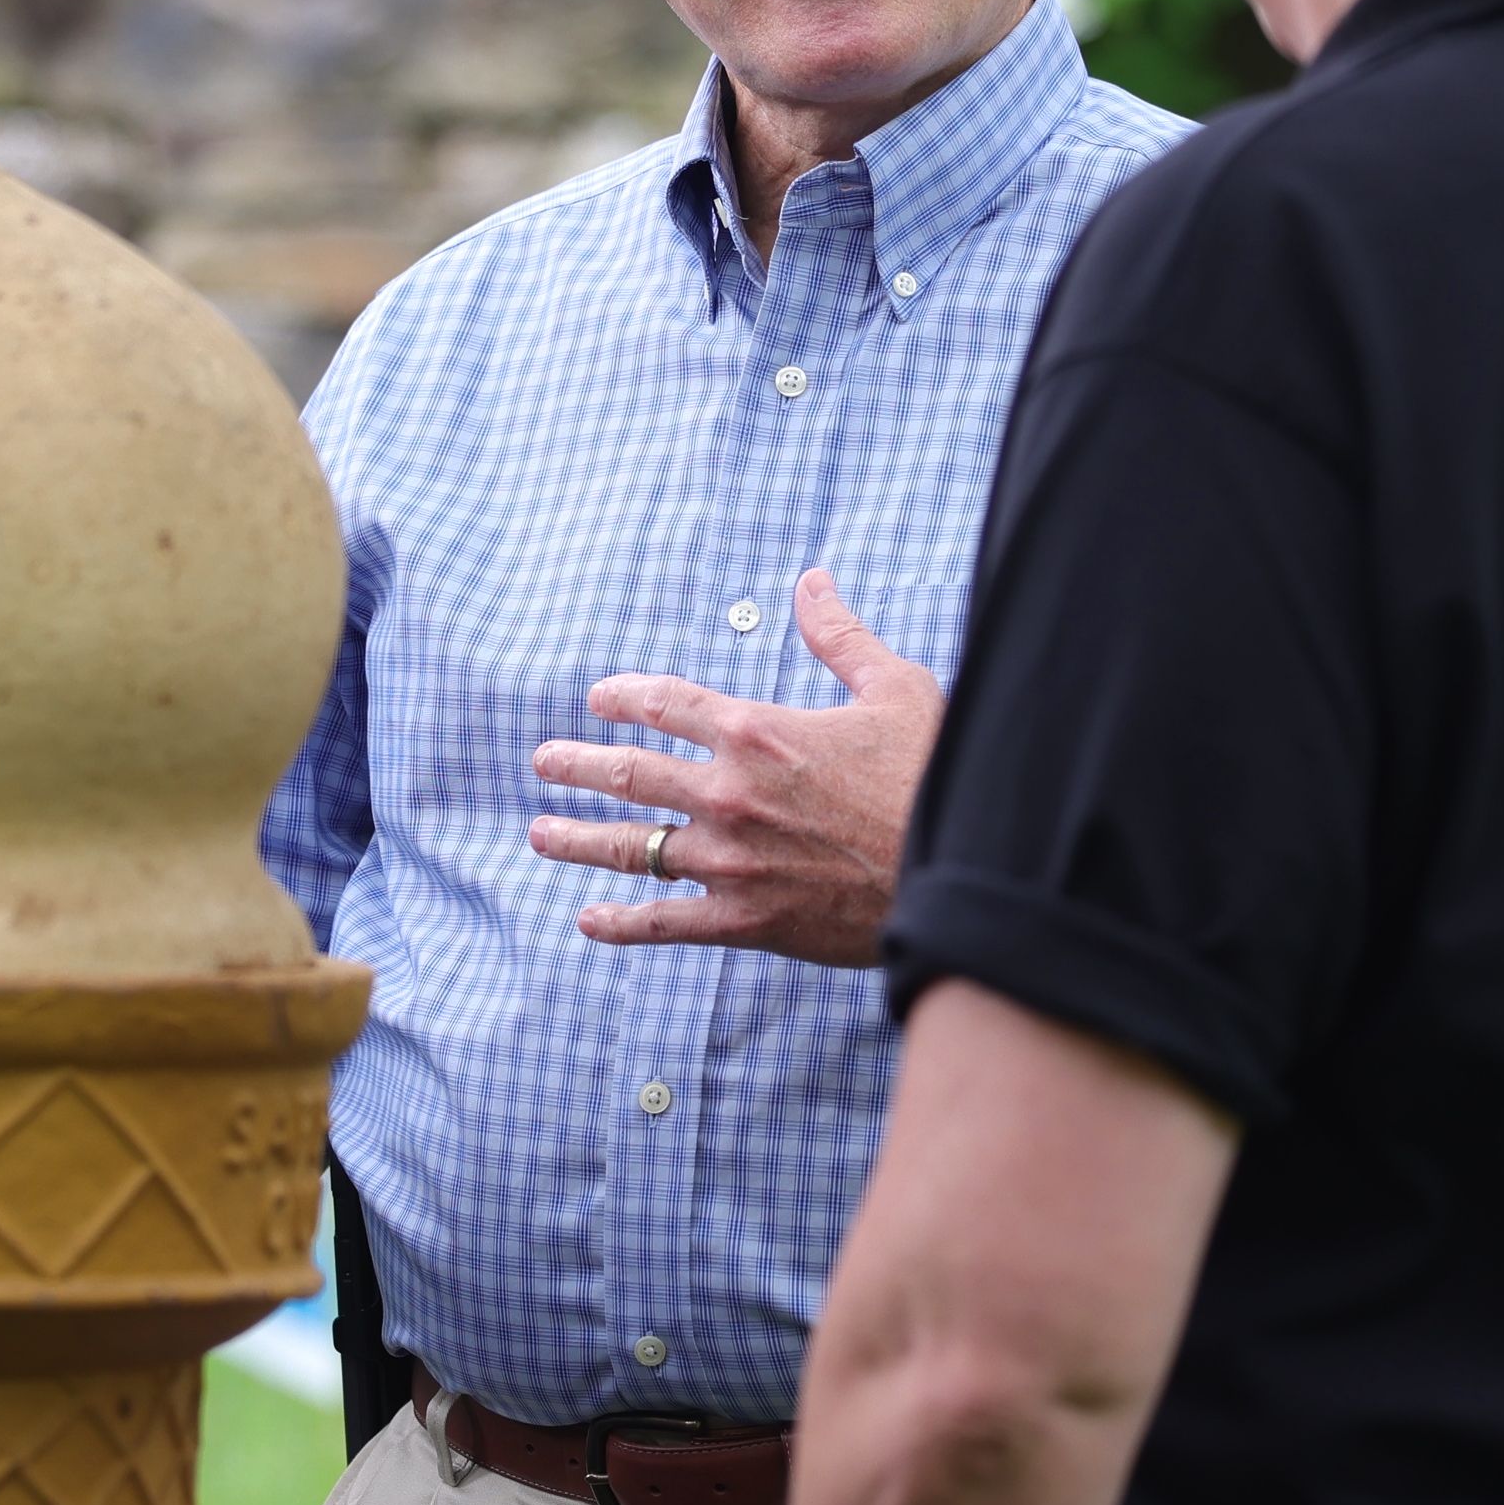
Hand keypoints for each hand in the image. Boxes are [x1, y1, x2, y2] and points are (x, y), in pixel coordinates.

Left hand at [527, 571, 941, 964]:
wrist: (962, 874)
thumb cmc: (935, 776)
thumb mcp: (895, 688)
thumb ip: (840, 638)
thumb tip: (811, 582)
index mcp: (756, 732)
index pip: (665, 704)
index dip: (624, 698)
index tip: (598, 700)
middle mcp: (728, 793)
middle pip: (627, 773)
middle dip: (577, 764)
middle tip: (544, 761)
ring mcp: (728, 860)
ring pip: (631, 846)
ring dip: (578, 838)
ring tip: (541, 832)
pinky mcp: (743, 919)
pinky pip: (663, 922)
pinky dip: (620, 921)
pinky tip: (589, 919)